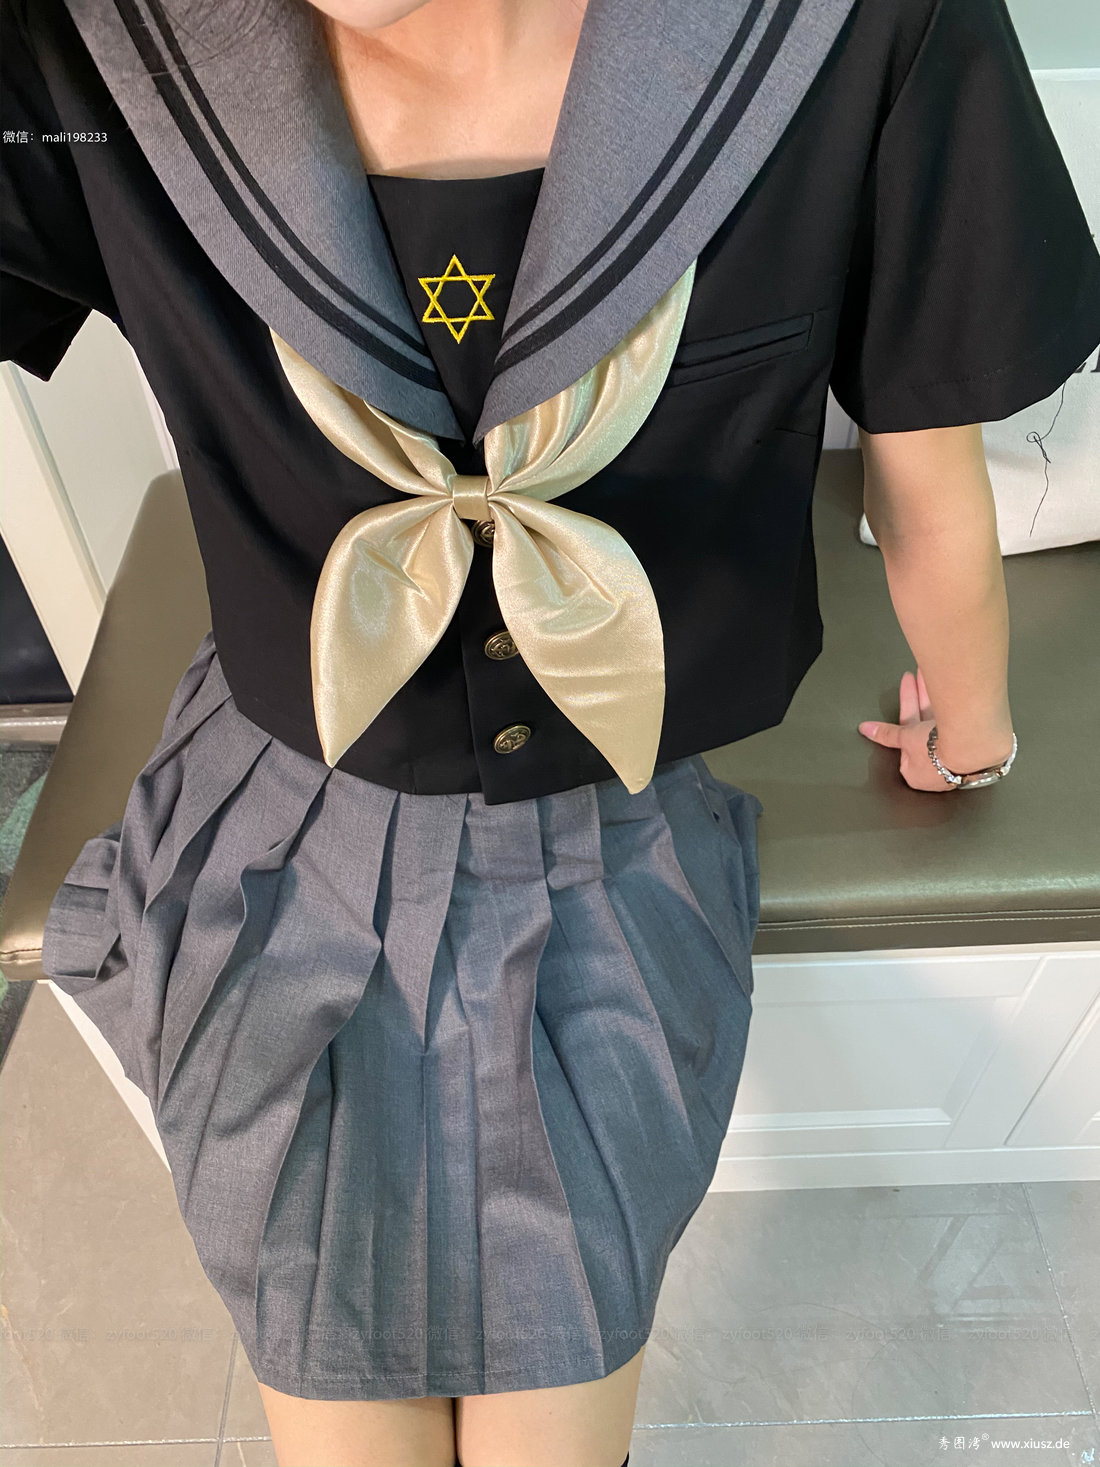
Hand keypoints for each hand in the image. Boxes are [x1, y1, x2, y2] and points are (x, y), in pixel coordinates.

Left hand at [858, 668, 966, 793]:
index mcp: (917, 775)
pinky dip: (946, 703)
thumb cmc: (940, 753)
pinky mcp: (971, 744)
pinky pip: (952, 720)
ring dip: (930, 696)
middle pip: (920, 728)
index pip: (904, 740)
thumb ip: (887, 734)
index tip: (904, 692)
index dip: (906, 712)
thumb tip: (867, 730)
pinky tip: (945, 686)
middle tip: (911, 677)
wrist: (975, 747)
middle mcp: (936, 769)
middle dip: (916, 699)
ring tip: (927, 673)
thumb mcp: (906, 739)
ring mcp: (955, 756)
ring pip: (937, 721)